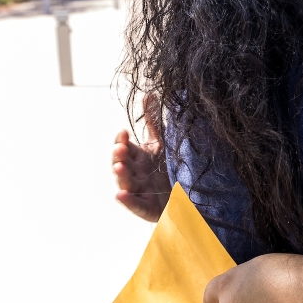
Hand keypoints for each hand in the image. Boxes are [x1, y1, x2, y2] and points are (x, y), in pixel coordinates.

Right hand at [112, 92, 170, 221]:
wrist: (183, 199)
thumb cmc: (166, 169)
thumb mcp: (161, 144)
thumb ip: (153, 122)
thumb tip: (149, 94)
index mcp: (137, 158)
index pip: (125, 147)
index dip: (122, 141)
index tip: (124, 132)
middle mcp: (135, 174)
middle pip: (122, 164)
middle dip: (119, 155)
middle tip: (120, 147)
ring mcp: (139, 191)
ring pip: (125, 183)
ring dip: (121, 175)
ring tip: (119, 166)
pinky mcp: (146, 208)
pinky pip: (135, 205)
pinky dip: (127, 201)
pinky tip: (120, 195)